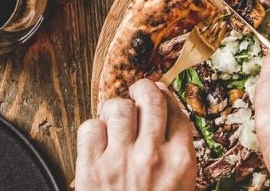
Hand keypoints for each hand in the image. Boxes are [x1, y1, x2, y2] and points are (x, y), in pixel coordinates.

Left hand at [75, 79, 196, 190]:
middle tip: (138, 91)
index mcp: (180, 162)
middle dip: (143, 88)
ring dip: (116, 109)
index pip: (176, 111)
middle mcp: (152, 155)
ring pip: (118, 107)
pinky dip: (92, 130)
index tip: (159, 93)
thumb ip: (177, 157)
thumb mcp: (180, 188)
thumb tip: (167, 121)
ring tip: (116, 119)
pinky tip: (98, 140)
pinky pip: (89, 127)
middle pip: (150, 98)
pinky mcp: (90, 167)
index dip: (166, 96)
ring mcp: (120, 160)